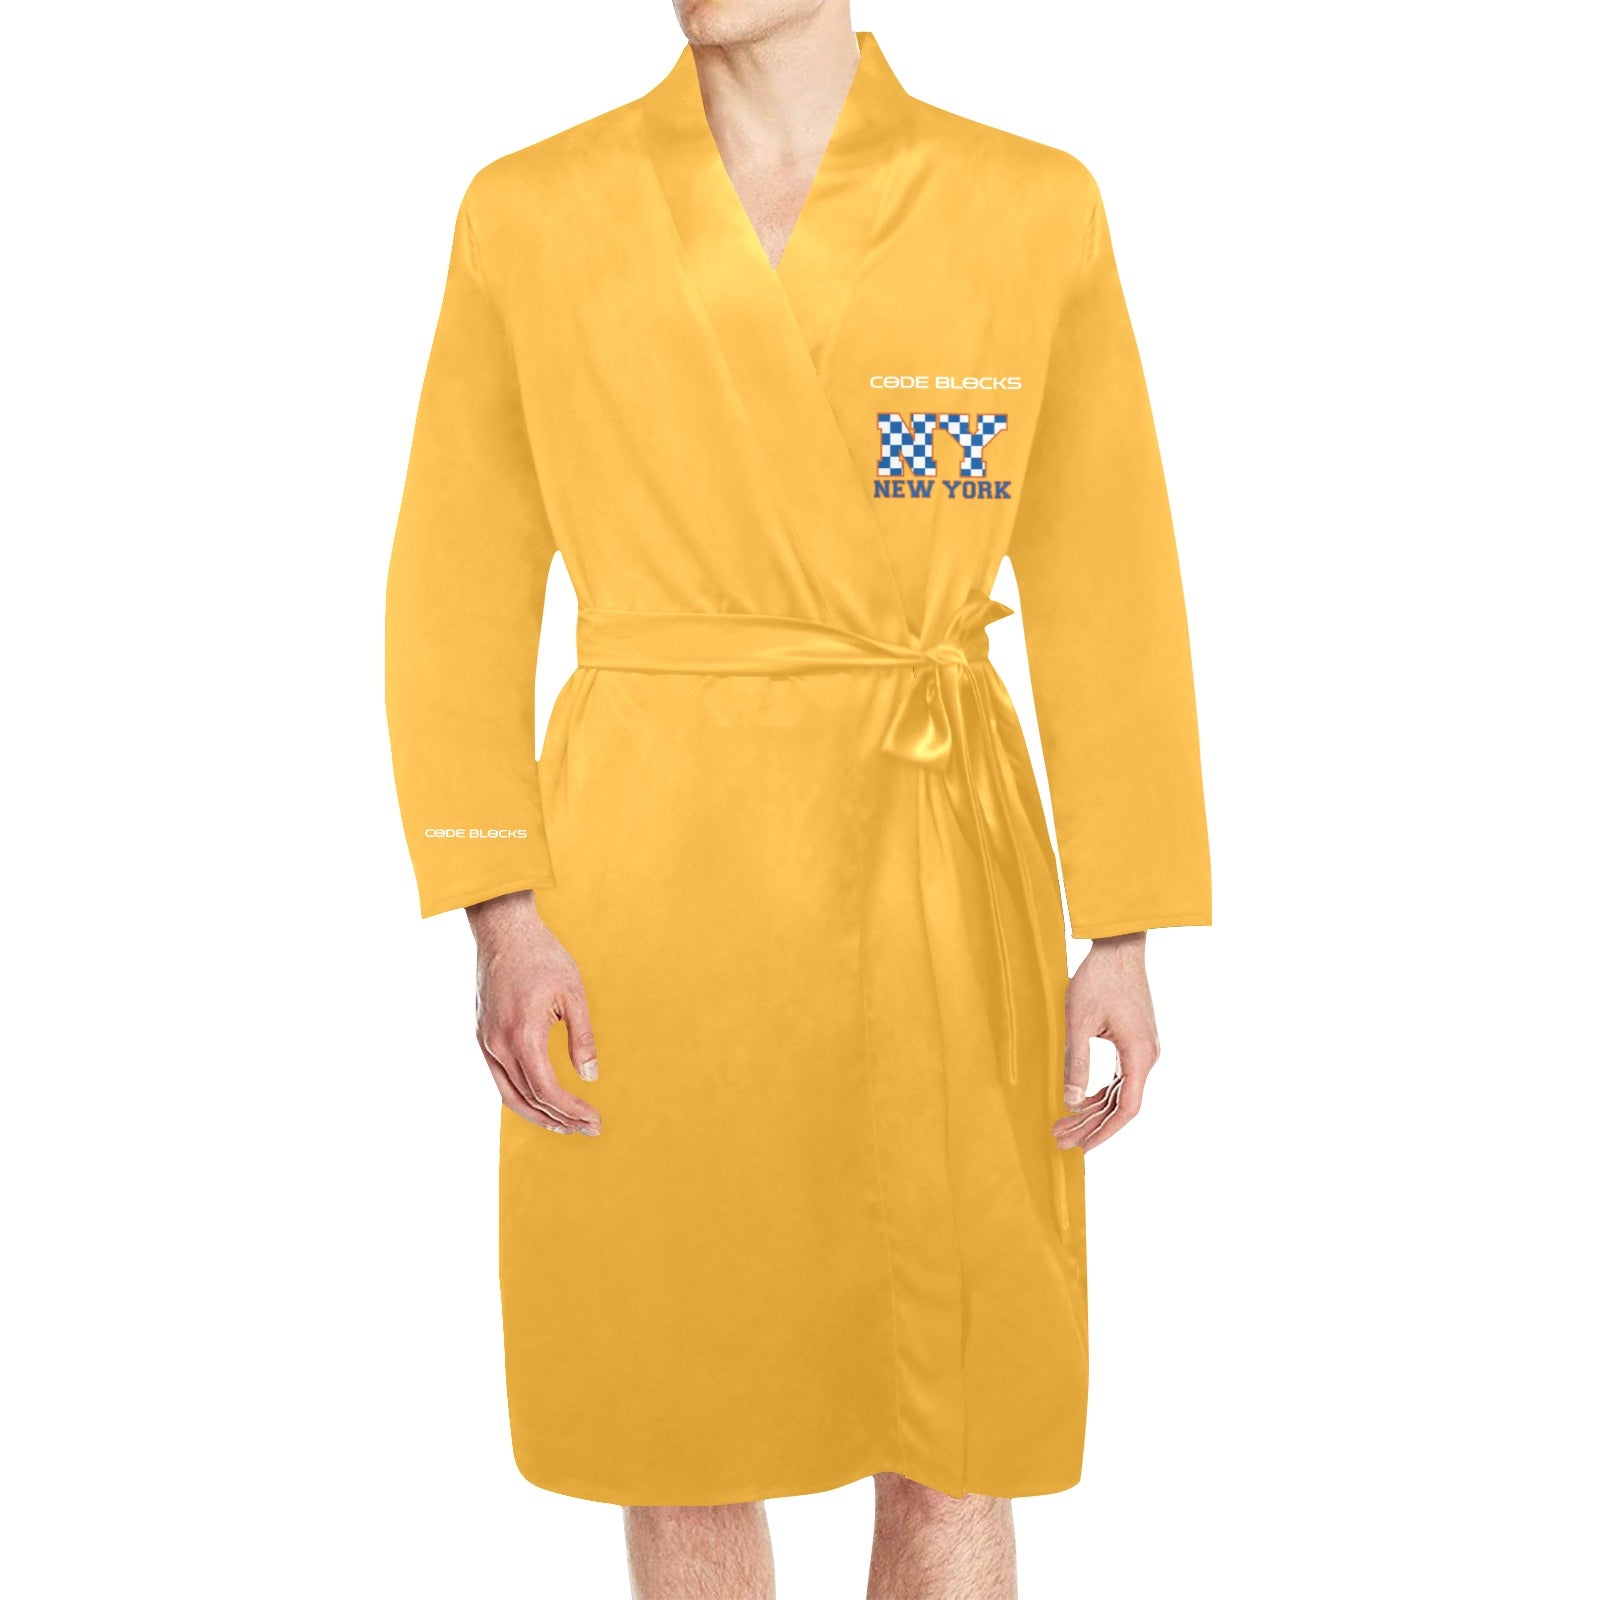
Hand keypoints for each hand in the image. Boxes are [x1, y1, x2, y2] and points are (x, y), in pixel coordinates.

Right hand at [466, 891, 600, 1134]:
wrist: (504, 931)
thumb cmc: (543, 957)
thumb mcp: (573, 994)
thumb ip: (582, 1038)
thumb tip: (590, 1076)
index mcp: (523, 1035)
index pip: (547, 1090)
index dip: (572, 1110)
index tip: (595, 1120)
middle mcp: (498, 1044)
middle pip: (528, 1099)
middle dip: (559, 1120)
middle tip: (588, 1129)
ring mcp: (485, 1041)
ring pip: (508, 1094)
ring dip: (537, 1115)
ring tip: (564, 1126)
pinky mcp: (481, 1035)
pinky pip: (498, 1077)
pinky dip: (518, 1096)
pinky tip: (538, 1101)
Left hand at [1052, 932, 1157, 1151]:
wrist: (1119, 947)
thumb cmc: (1099, 979)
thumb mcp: (1079, 1021)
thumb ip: (1076, 1062)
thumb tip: (1071, 1101)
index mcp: (1139, 1055)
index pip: (1126, 1109)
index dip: (1105, 1132)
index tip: (1083, 1147)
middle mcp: (1147, 1056)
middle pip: (1120, 1105)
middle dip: (1091, 1125)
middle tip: (1060, 1140)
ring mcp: (1143, 1049)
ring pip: (1119, 1092)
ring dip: (1093, 1110)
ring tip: (1063, 1125)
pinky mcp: (1135, 1042)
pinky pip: (1119, 1078)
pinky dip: (1100, 1092)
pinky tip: (1080, 1102)